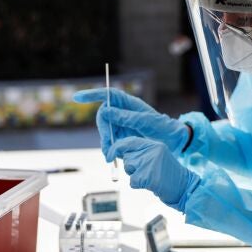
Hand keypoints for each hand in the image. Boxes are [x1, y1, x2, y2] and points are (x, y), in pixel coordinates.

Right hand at [73, 88, 189, 156]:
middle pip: (103, 117)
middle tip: (107, 143)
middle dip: (103, 130)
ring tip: (111, 154)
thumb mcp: (146, 121)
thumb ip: (125, 116)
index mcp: (129, 104)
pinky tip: (112, 157)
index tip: (77, 97)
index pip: (108, 95)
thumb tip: (105, 110)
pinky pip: (110, 143)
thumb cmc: (163, 128)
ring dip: (105, 143)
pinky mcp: (122, 139)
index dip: (92, 94)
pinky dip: (109, 150)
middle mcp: (123, 114)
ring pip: (105, 132)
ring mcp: (122, 127)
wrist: (174, 143)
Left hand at [106, 137, 200, 211]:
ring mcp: (150, 163)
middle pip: (127, 157)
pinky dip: (138, 185)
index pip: (129, 141)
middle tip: (145, 172)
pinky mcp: (148, 177)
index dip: (116, 148)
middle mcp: (152, 151)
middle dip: (131, 166)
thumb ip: (140, 152)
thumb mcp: (156, 157)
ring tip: (150, 177)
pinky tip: (151, 184)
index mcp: (154, 144)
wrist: (184, 187)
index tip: (108, 155)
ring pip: (128, 168)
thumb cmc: (168, 174)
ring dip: (135, 176)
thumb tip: (117, 152)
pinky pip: (132, 181)